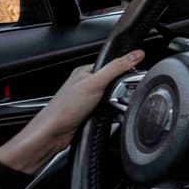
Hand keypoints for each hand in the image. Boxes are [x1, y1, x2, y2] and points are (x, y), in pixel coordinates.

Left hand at [0, 50, 144, 173]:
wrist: (52, 134)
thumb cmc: (64, 108)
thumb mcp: (95, 83)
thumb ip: (117, 68)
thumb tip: (136, 54)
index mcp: (85, 71)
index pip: (113, 65)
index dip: (124, 71)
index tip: (129, 79)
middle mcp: (86, 84)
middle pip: (114, 83)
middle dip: (120, 91)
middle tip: (115, 97)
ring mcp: (87, 99)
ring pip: (112, 98)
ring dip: (115, 104)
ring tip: (107, 108)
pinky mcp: (90, 113)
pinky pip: (108, 110)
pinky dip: (111, 114)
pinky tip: (106, 116)